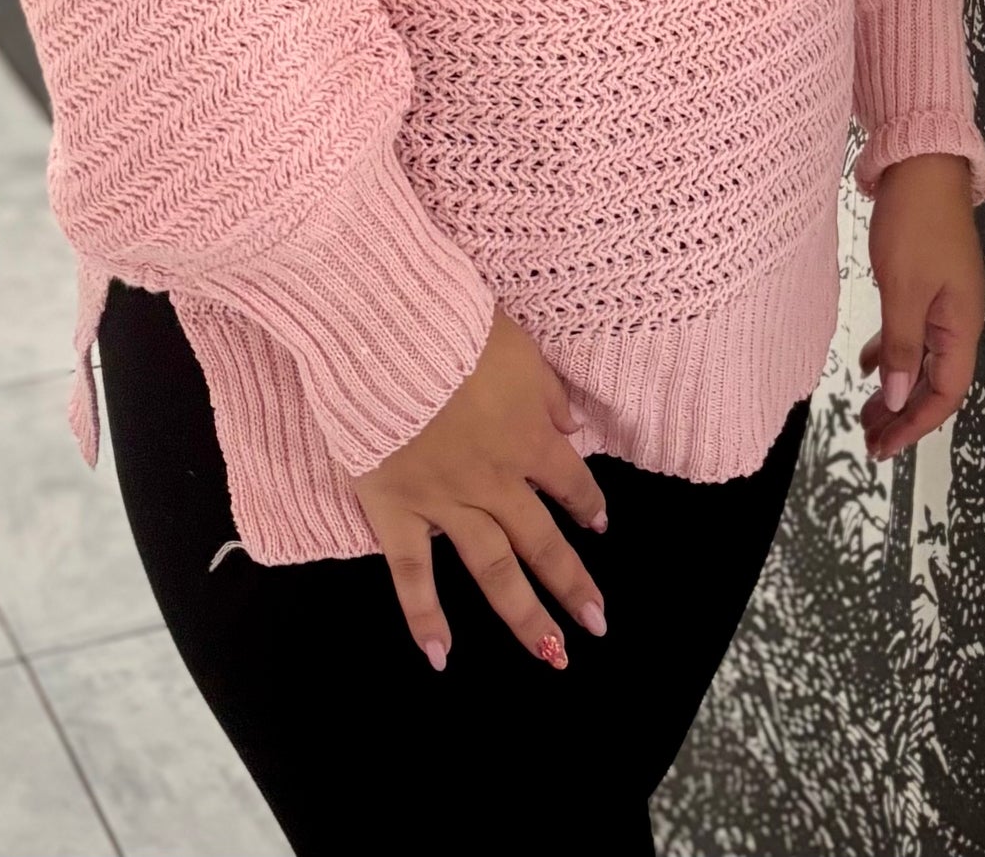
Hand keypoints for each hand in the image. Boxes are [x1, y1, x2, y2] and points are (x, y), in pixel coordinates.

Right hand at [345, 303, 609, 672]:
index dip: (588, 503)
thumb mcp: (518, 347)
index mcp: (527, 437)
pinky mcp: (396, 510)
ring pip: (493, 569)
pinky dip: (425, 617)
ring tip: (553, 657)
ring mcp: (445, 502)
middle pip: (541, 541)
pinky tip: (441, 657)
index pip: (570, 481)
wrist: (384, 332)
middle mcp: (495, 481)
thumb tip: (572, 426)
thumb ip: (546, 392)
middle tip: (598, 623)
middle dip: (573, 584)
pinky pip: (412, 574)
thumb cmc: (452, 326)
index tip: (600, 524)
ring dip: (525, 617)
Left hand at [858, 153, 984, 461]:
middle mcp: (959, 319)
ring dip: (897, 387)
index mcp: (961, 326)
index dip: (914, 426)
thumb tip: (900, 401)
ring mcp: (945, 300)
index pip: (945, 394)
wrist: (923, 163)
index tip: (881, 447)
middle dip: (903, 414)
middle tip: (868, 437)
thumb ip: (903, 347)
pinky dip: (893, 352)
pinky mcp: (928, 282)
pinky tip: (870, 363)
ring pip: (923, 359)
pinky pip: (913, 332)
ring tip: (866, 411)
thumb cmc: (915, 224)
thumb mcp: (903, 289)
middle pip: (935, 382)